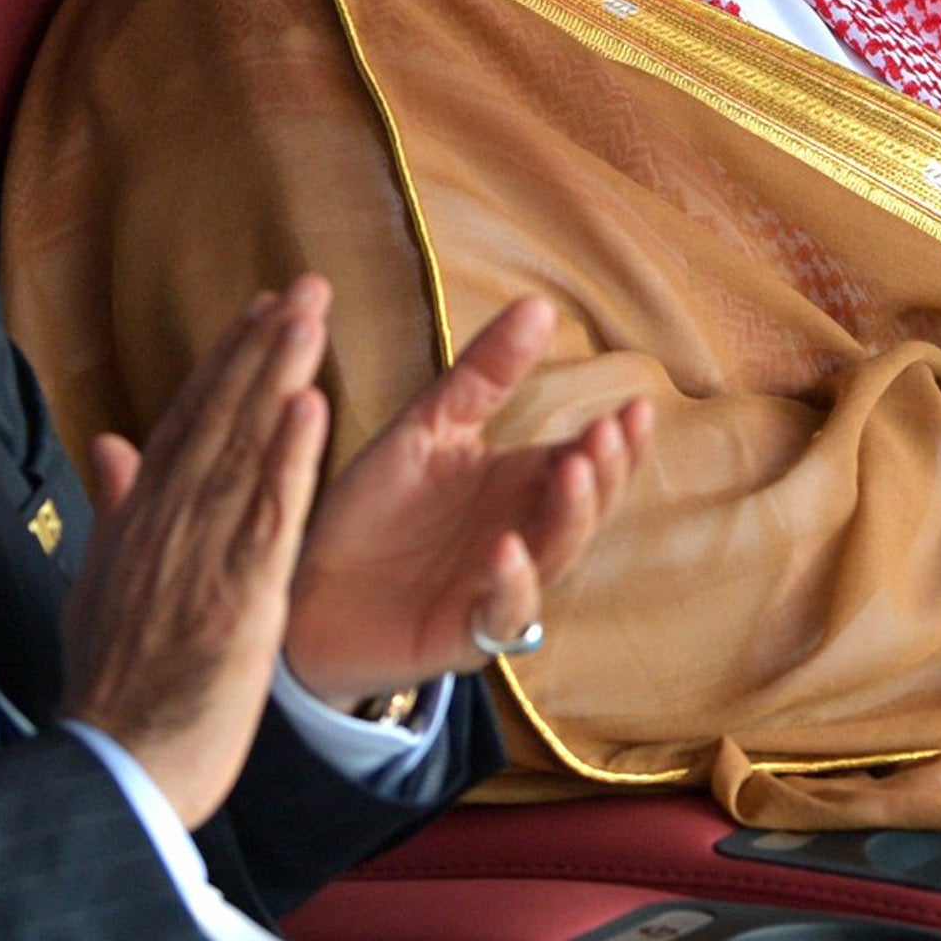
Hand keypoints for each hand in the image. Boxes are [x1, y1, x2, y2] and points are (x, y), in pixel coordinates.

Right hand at [63, 279, 332, 828]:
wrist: (114, 763)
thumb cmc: (115, 684)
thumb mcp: (101, 585)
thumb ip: (115, 508)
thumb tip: (109, 441)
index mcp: (142, 521)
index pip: (188, 422)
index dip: (227, 363)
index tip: (262, 310)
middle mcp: (168, 524)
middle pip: (218, 418)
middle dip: (262, 347)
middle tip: (304, 286)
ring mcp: (201, 555)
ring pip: (244, 449)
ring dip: (277, 377)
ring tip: (309, 316)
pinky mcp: (238, 595)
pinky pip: (268, 515)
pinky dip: (288, 458)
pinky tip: (310, 407)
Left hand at [282, 295, 650, 708]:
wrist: (304, 590)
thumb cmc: (374, 511)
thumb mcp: (428, 428)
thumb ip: (484, 375)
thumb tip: (541, 304)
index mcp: (520, 488)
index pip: (589, 462)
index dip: (619, 441)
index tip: (636, 404)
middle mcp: (523, 537)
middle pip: (587, 509)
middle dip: (605, 474)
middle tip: (606, 434)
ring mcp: (499, 589)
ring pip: (557, 556)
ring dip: (571, 518)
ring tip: (572, 473)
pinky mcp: (464, 636)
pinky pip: (503, 617)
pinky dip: (511, 585)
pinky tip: (507, 549)